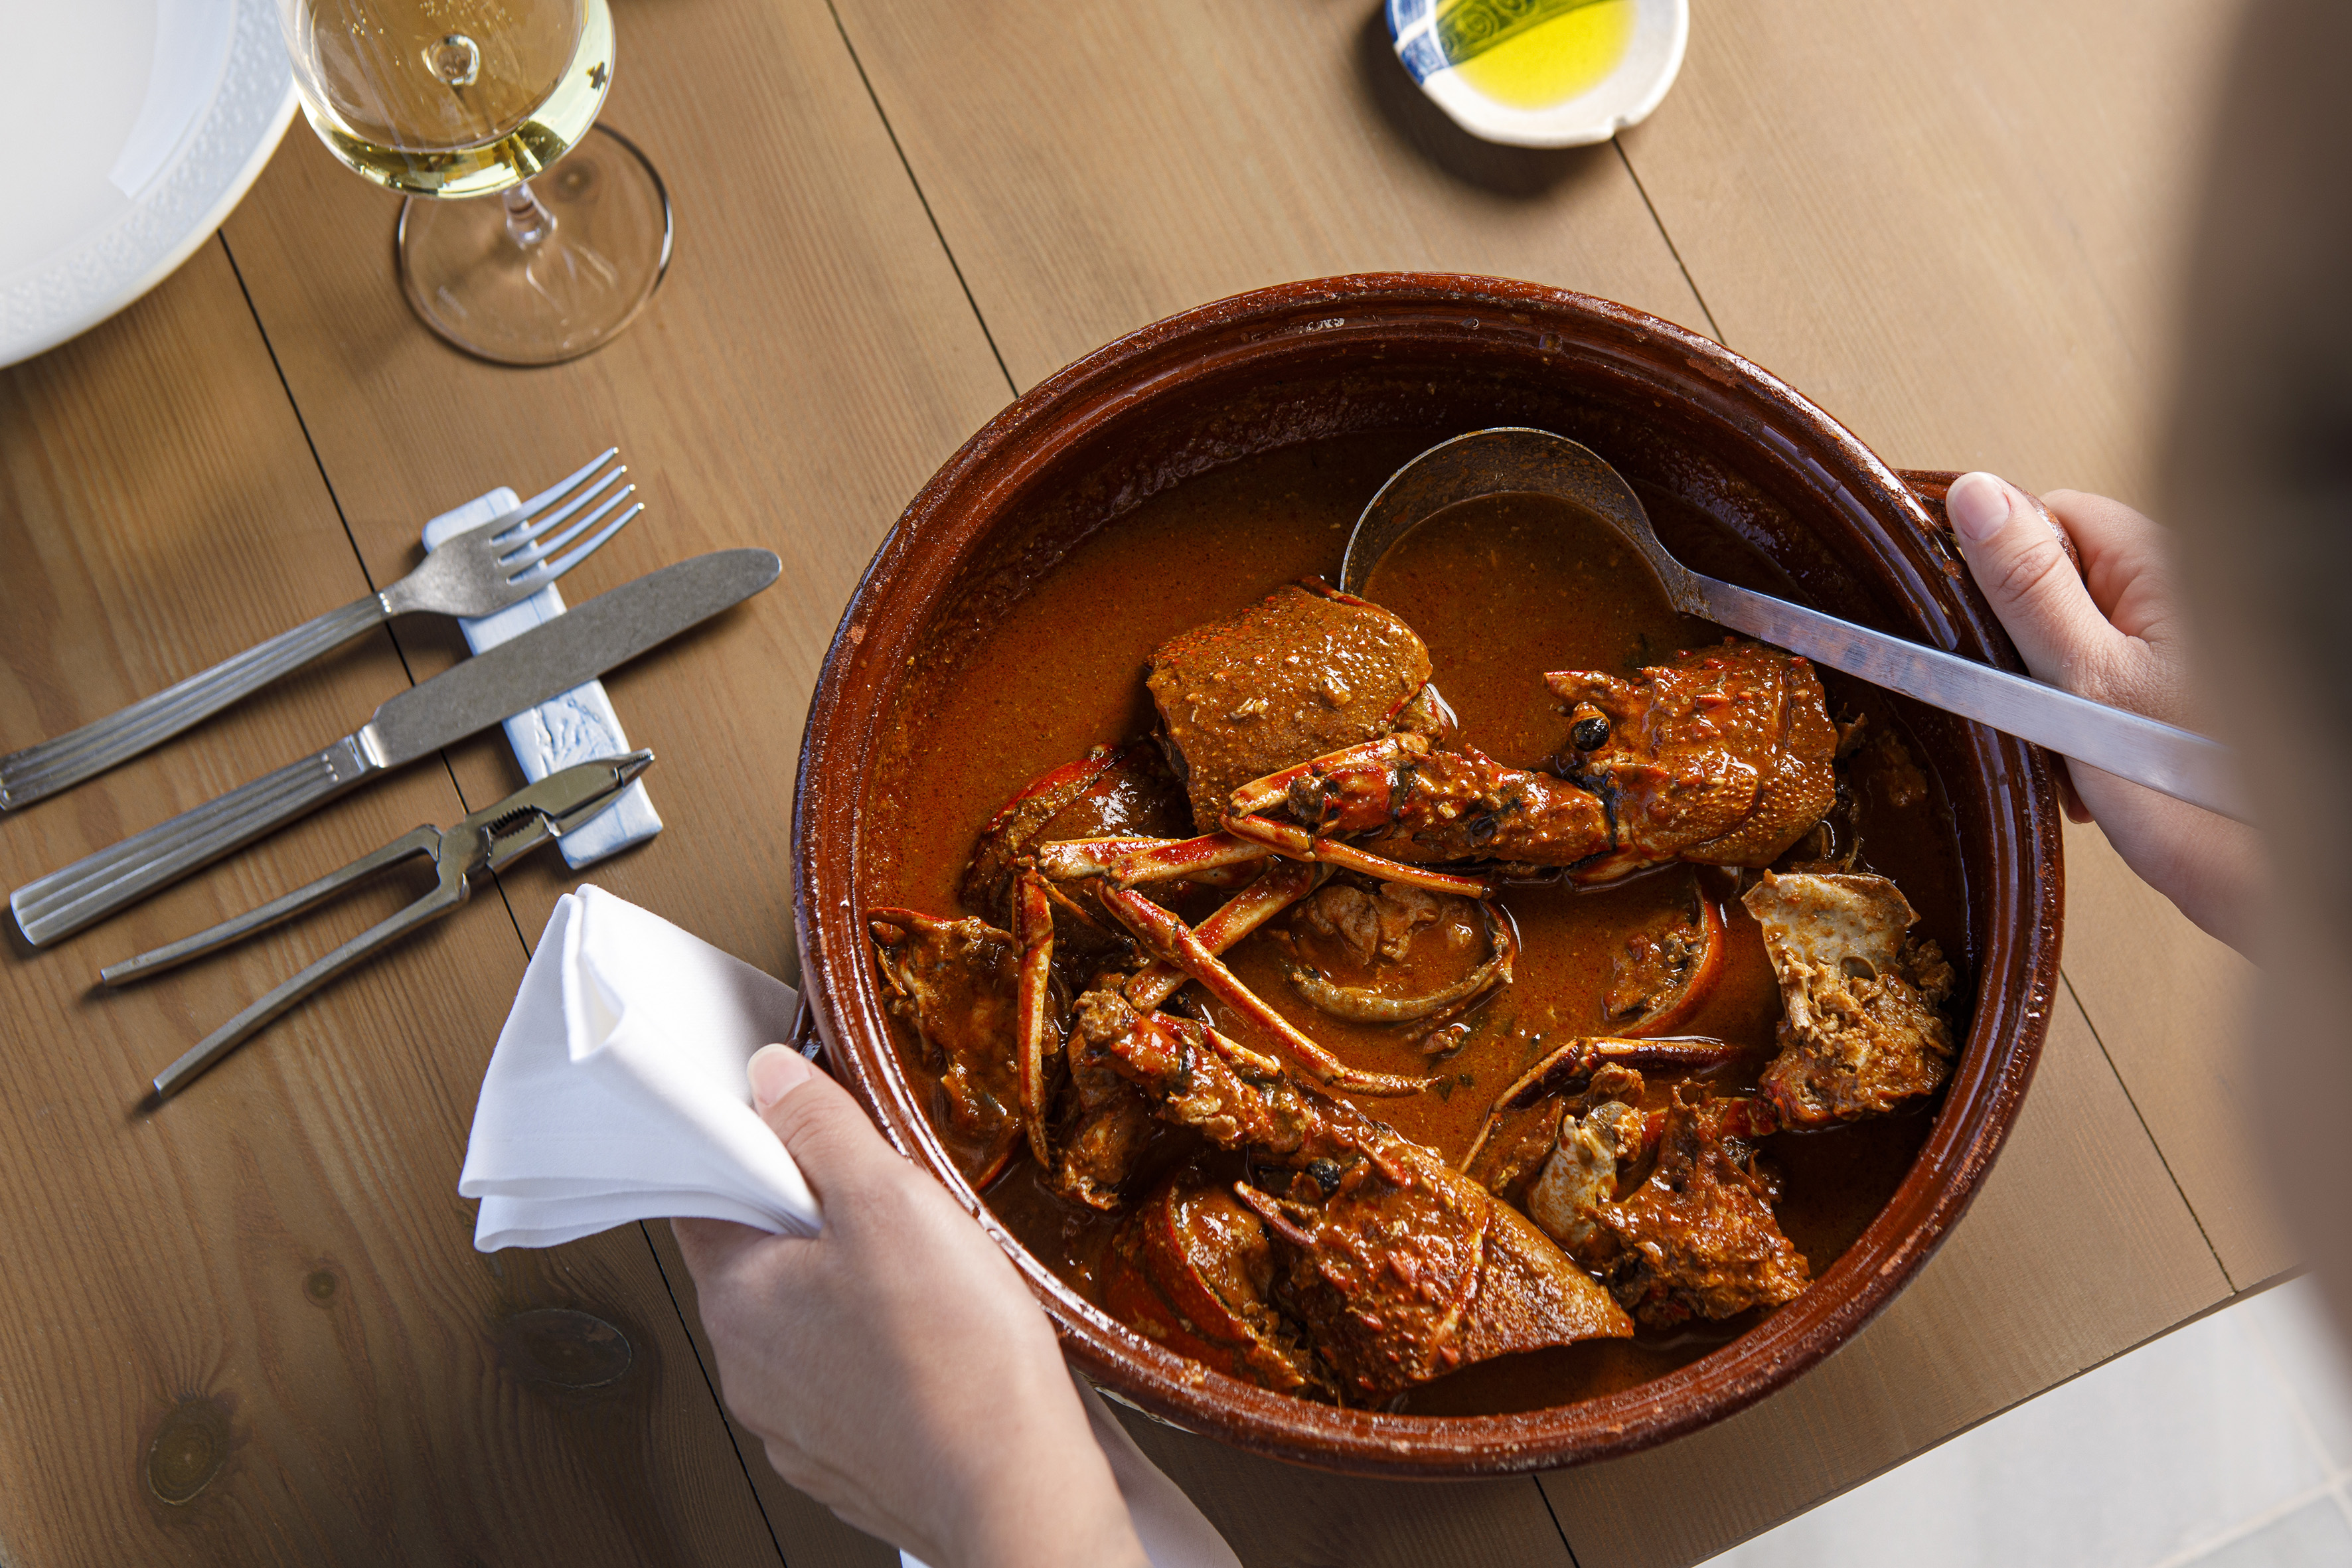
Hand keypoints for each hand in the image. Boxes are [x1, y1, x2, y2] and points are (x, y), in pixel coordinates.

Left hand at [673, 1047, 1147, 1567]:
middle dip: (819, 1220)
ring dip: (856, 1290)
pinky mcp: (850, 1461)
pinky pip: (853, 1382)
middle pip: (761, 1258)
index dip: (753, 1147)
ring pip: (810, 1323)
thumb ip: (821, 1128)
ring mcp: (797, 1426)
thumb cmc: (956, 1360)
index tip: (800, 1128)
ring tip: (931, 1276)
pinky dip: (889, 1354)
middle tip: (891, 1201)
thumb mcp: (889, 1199)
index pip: (704, 1193)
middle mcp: (749, 1370)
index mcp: (736, 1298)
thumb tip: (771, 1079)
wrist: (1017, 1489)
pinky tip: (943, 1339)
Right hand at [1945, 472, 2262, 949]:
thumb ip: (2027, 586)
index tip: (1991, 630)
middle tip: (2032, 702)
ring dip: (2050, 691)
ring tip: (2067, 746)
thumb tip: (1978, 497)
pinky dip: (2079, 720)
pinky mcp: (2169, 691)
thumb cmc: (2190, 788)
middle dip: (2026, 645)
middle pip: (2057, 578)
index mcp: (2159, 566)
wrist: (2256, 874)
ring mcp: (2174, 643)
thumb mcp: (2081, 677)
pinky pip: (2098, 680)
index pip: (2051, 515)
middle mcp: (2174, 592)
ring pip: (2071, 636)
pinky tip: (2088, 762)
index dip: (2005, 570)